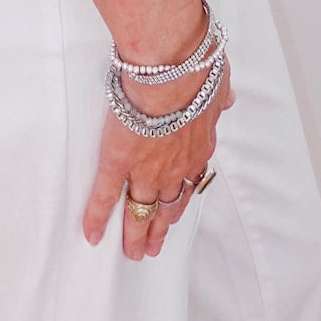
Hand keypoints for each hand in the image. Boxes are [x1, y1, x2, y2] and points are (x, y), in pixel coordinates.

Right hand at [82, 59, 236, 259]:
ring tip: (131, 250)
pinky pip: (105, 197)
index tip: (175, 213)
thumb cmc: (195, 71)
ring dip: (135, 233)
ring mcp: (145, 169)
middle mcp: (174, 169)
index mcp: (198, 149)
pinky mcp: (117, 162)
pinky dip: (97, 218)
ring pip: (140, 210)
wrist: (170, 70)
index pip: (189, 184)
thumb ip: (220, 96)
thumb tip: (228, 99)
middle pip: (167, 208)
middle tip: (152, 248)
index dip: (181, 201)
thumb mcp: (217, 85)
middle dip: (159, 230)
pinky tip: (92, 234)